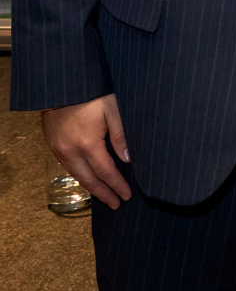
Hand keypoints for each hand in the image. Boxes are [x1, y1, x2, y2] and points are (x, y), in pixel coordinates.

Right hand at [42, 94, 131, 208]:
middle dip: (104, 194)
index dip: (117, 185)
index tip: (126, 196)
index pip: (106, 172)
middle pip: (89, 180)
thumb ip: (120, 135)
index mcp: (88, 144)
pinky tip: (88, 179)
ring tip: (104, 196)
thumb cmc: (91, 94)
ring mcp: (59, 149)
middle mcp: (71, 151)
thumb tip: (127, 158)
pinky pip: (67, 167)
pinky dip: (80, 176)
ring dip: (91, 188)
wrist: (62, 85)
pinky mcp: (53, 145)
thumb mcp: (113, 110)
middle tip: (116, 204)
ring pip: (76, 175)